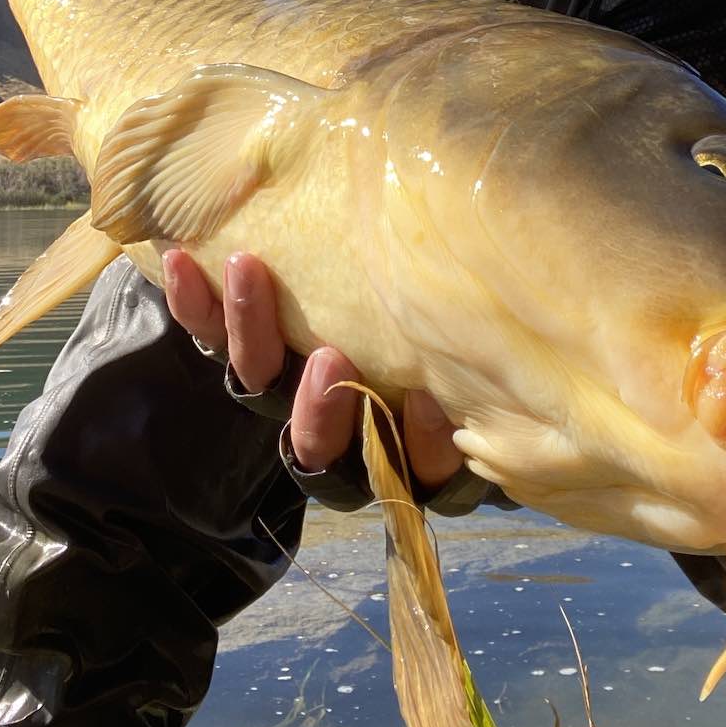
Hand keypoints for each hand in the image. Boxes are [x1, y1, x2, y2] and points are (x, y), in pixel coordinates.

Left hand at [162, 248, 462, 489]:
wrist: (395, 284)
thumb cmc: (462, 322)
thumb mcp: (480, 354)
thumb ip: (490, 357)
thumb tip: (541, 319)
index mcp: (406, 443)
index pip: (413, 468)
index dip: (420, 445)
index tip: (434, 404)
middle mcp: (342, 427)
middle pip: (319, 444)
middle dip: (322, 410)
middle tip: (333, 362)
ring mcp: (288, 388)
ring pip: (259, 384)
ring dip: (253, 331)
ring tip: (251, 271)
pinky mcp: (247, 346)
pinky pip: (211, 334)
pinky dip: (197, 301)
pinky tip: (184, 258)